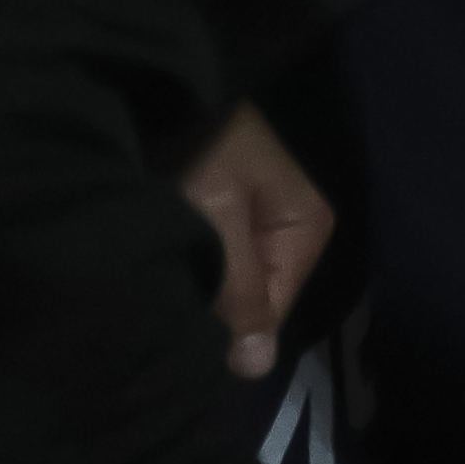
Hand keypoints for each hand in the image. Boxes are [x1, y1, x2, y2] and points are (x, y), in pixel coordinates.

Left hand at [178, 101, 333, 379]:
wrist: (157, 94)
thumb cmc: (197, 151)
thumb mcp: (216, 221)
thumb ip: (240, 293)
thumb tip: (257, 369)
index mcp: (309, 228)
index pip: (272, 311)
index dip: (227, 329)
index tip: (179, 329)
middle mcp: (292, 230)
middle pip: (252, 297)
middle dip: (211, 308)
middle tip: (161, 304)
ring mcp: (259, 224)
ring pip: (228, 281)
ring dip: (194, 289)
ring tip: (156, 287)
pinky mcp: (226, 216)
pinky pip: (214, 263)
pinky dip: (186, 270)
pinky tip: (160, 270)